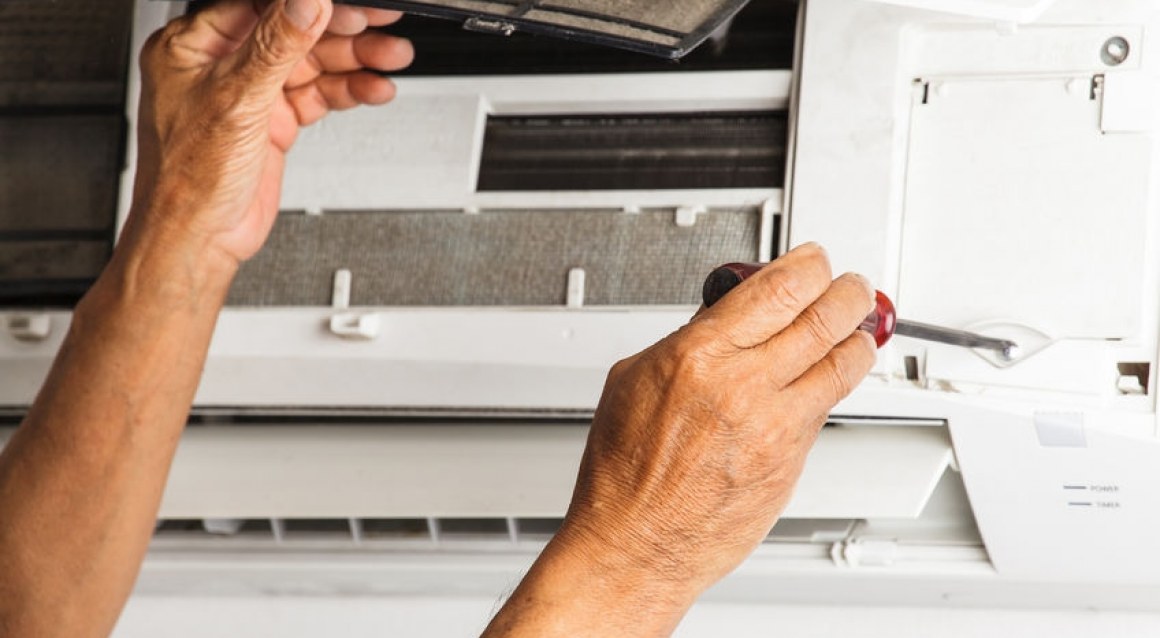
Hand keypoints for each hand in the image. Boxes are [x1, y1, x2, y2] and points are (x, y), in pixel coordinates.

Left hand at [130, 0, 412, 263]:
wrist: (200, 239)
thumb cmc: (189, 179)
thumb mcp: (237, 100)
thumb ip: (276, 46)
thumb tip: (305, 3)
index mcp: (193, 45)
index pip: (262, 6)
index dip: (309, 5)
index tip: (351, 5)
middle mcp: (222, 64)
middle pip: (294, 31)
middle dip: (343, 30)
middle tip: (383, 25)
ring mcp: (250, 93)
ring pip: (312, 63)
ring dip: (355, 60)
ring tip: (391, 56)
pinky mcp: (274, 120)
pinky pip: (318, 94)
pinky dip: (348, 91)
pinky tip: (373, 87)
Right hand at [559, 244, 876, 610]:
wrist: (636, 543)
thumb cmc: (624, 472)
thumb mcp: (634, 380)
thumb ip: (686, 340)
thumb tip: (723, 315)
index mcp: (699, 357)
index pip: (778, 290)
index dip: (808, 266)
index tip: (814, 260)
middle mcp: (743, 388)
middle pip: (824, 318)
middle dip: (848, 293)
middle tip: (852, 287)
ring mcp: (774, 428)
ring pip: (842, 364)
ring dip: (856, 338)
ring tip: (856, 328)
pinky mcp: (791, 461)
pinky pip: (826, 408)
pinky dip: (833, 382)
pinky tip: (828, 375)